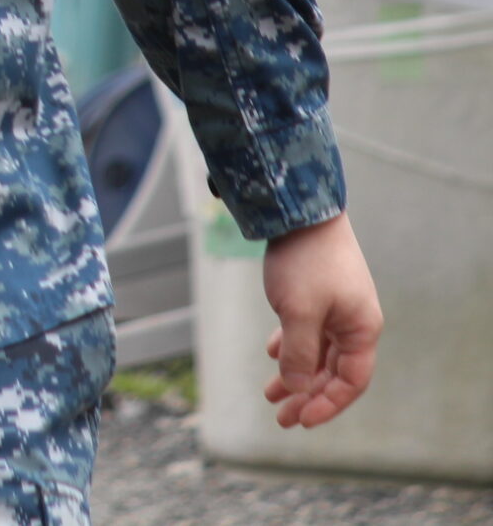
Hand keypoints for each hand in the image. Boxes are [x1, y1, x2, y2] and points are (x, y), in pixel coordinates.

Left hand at [261, 211, 381, 428]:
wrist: (300, 211)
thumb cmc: (304, 262)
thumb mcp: (298, 313)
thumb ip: (301, 355)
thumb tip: (299, 390)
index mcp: (360, 329)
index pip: (350, 381)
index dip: (328, 404)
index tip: (301, 420)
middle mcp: (354, 321)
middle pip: (334, 371)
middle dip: (307, 395)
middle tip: (280, 416)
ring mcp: (336, 306)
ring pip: (318, 352)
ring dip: (296, 373)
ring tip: (271, 394)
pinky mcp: (318, 292)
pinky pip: (308, 330)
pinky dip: (291, 345)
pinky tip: (272, 353)